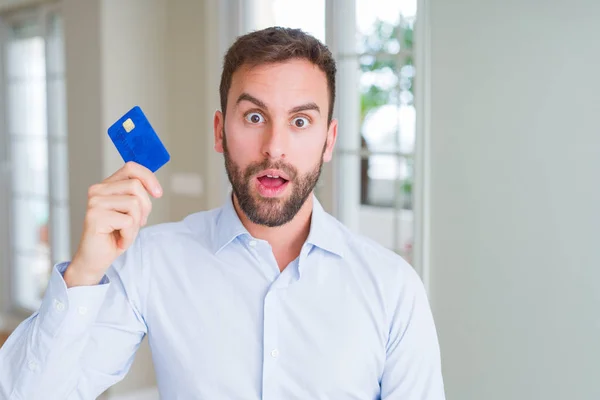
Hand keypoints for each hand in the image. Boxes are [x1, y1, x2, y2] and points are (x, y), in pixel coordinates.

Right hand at [64, 162, 162, 286]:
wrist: (95, 259)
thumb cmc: (114, 235)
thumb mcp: (130, 212)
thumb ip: (137, 196)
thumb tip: (154, 187)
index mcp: (107, 186)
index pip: (131, 167)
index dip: (148, 177)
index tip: (158, 193)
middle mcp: (98, 190)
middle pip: (136, 186)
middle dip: (145, 207)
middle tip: (136, 224)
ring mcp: (95, 202)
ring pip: (134, 203)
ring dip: (136, 224)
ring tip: (124, 232)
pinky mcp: (95, 217)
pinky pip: (128, 221)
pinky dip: (129, 235)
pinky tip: (119, 240)